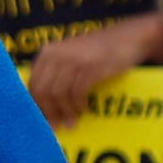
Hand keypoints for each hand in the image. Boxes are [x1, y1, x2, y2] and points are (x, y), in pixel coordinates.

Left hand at [22, 21, 152, 127]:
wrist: (130, 36)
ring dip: (65, 112)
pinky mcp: (92, 67)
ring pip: (58, 94)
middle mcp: (57, 53)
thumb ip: (55, 70)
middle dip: (48, 113)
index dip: (36, 106)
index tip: (43, 120)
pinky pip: (77, 92)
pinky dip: (78, 105)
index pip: (33, 84)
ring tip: (71, 122)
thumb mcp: (71, 53)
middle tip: (57, 126)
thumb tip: (41, 103)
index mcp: (48, 51)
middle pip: (43, 92)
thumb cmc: (99, 50)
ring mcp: (75, 59)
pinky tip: (83, 110)